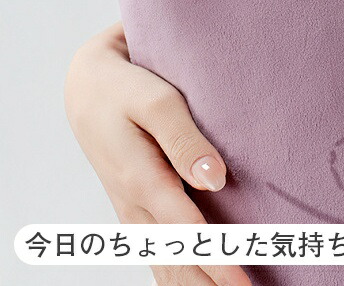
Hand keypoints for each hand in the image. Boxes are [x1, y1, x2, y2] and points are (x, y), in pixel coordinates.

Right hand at [64, 22, 251, 285]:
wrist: (89, 87)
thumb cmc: (127, 89)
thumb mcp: (157, 102)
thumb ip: (185, 140)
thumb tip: (215, 179)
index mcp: (142, 180)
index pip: (187, 233)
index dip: (218, 260)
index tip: (245, 280)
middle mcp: (135, 205)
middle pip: (176, 259)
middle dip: (211, 281)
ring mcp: (133, 210)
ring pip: (164, 262)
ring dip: (195, 281)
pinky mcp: (135, 207)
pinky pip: (157, 252)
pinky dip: (177, 272)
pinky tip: (196, 279)